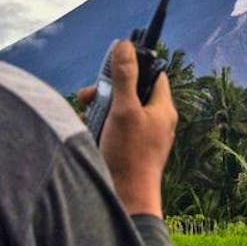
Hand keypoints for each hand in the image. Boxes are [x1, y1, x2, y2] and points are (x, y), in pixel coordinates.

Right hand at [81, 40, 176, 216]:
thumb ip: (124, 77)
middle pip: (131, 92)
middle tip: (87, 96)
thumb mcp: (124, 110)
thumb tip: (125, 45)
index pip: (154, 74)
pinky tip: (86, 131)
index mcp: (163, 109)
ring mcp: (143, 137)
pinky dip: (98, 127)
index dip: (135, 65)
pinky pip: (113, 129)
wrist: (126, 200)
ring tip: (83, 115)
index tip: (113, 63)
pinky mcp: (128, 150)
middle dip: (106, 90)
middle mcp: (156, 121)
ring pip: (118, 111)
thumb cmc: (130, 156)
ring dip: (98, 109)